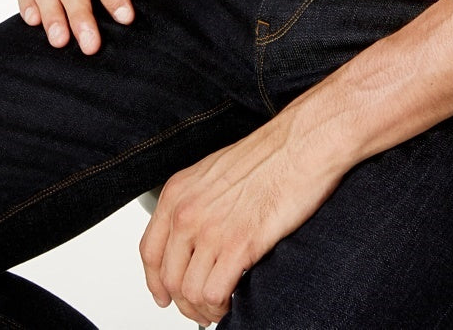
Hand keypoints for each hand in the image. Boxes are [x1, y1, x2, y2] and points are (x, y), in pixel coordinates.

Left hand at [140, 115, 346, 325]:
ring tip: (220, 307)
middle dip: (184, 301)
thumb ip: (198, 202)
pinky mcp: (239, 244)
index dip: (156, 282)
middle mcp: (187, 212)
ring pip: (189, 292)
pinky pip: (213, 294)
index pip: (150, 251)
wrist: (302, 144)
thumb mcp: (216, 172)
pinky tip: (233, 300)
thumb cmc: (271, 154)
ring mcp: (211, 229)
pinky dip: (220, 306)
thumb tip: (196, 238)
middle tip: (202, 307)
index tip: (166, 295)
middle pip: (169, 278)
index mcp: (178, 192)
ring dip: (203, 309)